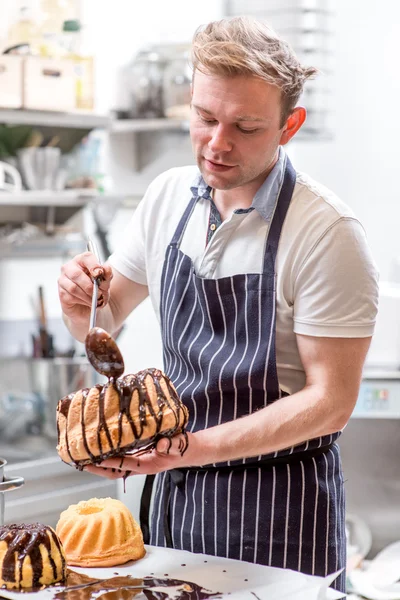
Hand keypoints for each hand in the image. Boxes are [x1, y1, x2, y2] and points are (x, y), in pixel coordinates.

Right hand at [58, 252, 112, 323]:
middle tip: (99, 294)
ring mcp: (63, 280)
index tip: (100, 274)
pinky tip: (88, 302)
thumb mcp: (105, 282)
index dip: (93, 265)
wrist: (89, 306)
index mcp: (82, 260)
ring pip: (73, 288)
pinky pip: (71, 297)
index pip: (86, 257)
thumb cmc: (96, 290)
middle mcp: (69, 267)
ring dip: (87, 296)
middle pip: (76, 274)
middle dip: (90, 286)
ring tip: (95, 300)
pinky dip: (83, 301)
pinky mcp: (61, 293)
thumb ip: (107, 275)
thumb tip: (106, 268)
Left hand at [84, 432, 201, 480]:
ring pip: (115, 466)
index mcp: (148, 465)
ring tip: (84, 456)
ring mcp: (138, 461)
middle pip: (114, 472)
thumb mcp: (180, 444)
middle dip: (97, 469)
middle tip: (81, 462)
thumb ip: (171, 444)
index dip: (109, 463)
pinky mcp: (138, 455)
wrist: (190, 450)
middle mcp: (140, 465)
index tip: (94, 460)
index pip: (125, 465)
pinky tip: (100, 447)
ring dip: (100, 463)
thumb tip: (160, 443)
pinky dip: (109, 454)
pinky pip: (120, 457)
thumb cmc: (184, 447)